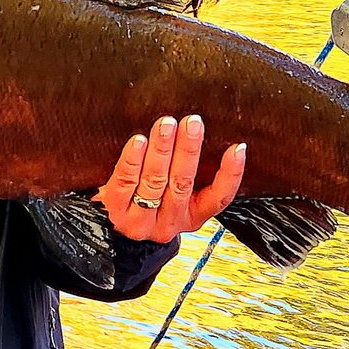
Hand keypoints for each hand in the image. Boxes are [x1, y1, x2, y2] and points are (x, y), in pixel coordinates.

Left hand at [95, 115, 245, 242]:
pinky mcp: (116, 210)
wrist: (111, 226)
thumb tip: (201, 131)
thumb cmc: (150, 200)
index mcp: (192, 216)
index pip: (219, 198)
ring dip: (162, 149)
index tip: (237, 148)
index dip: (231, 174)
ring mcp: (142, 219)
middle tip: (192, 123)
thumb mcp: (176, 196)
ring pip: (155, 180)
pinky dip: (134, 159)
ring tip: (166, 124)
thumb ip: (188, 173)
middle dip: (188, 150)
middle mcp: (169, 222)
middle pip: (182, 183)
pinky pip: (126, 181)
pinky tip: (139, 141)